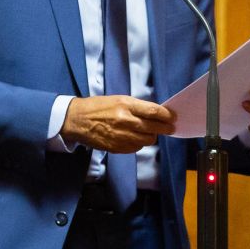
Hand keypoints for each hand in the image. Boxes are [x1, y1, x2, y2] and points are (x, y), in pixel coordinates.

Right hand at [62, 95, 176, 153]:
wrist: (76, 120)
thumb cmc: (98, 107)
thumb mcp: (118, 100)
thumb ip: (137, 107)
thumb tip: (155, 113)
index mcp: (126, 105)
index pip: (154, 112)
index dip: (167, 116)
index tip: (173, 117)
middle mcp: (125, 121)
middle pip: (154, 128)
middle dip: (165, 128)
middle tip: (170, 128)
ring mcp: (121, 136)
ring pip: (147, 140)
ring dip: (151, 136)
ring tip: (149, 133)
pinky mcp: (116, 147)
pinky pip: (136, 148)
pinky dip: (139, 144)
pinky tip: (135, 138)